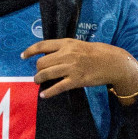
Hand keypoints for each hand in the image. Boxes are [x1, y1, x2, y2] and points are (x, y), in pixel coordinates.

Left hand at [22, 40, 137, 98]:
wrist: (114, 62)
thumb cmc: (96, 53)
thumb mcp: (78, 44)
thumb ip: (63, 48)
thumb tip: (47, 55)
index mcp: (67, 43)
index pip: (42, 46)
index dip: (30, 51)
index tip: (23, 56)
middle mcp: (67, 54)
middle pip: (41, 63)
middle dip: (37, 70)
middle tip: (39, 73)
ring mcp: (71, 68)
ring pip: (46, 74)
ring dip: (39, 79)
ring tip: (39, 81)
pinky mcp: (77, 80)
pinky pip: (58, 87)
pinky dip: (48, 92)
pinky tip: (44, 95)